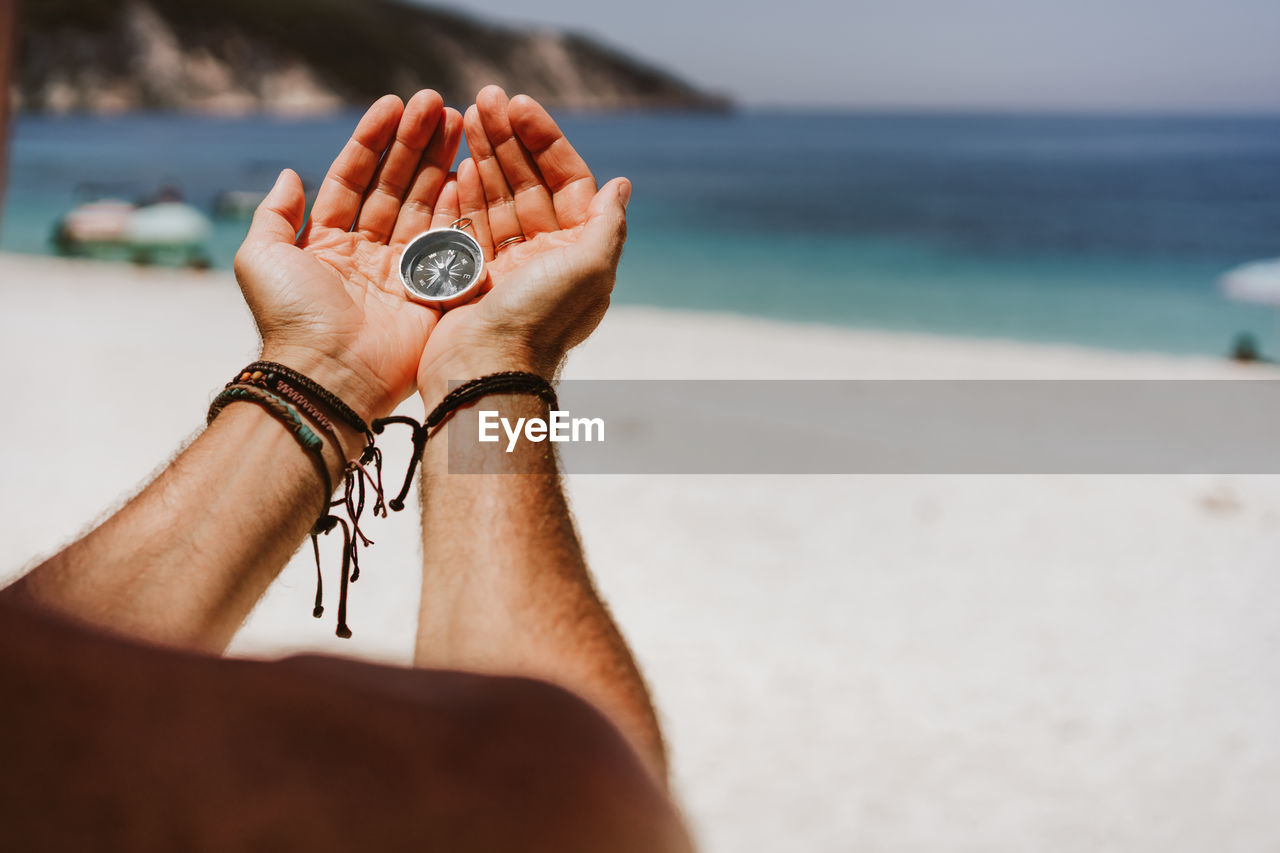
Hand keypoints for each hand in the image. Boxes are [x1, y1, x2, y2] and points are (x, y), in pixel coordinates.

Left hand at [233, 91, 464, 429]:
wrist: (328, 374)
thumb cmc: (290, 317)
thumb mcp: (260, 256)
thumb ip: (274, 213)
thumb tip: (290, 174)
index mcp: (328, 242)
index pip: (354, 177)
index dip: (373, 139)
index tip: (394, 104)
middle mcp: (367, 252)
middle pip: (395, 184)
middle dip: (416, 142)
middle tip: (439, 103)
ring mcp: (402, 271)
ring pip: (424, 204)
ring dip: (441, 162)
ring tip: (460, 121)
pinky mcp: (432, 293)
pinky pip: (448, 241)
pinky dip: (458, 205)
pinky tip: (469, 169)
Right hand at [415, 86, 630, 400]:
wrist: (485, 371)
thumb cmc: (539, 320)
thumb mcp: (589, 267)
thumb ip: (607, 224)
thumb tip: (622, 185)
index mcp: (577, 251)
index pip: (566, 181)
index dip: (545, 141)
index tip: (519, 105)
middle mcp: (545, 256)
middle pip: (528, 183)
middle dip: (507, 140)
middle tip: (483, 98)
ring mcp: (506, 266)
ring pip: (496, 198)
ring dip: (483, 156)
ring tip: (463, 116)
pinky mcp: (471, 277)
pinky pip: (468, 225)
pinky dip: (463, 192)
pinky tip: (455, 162)